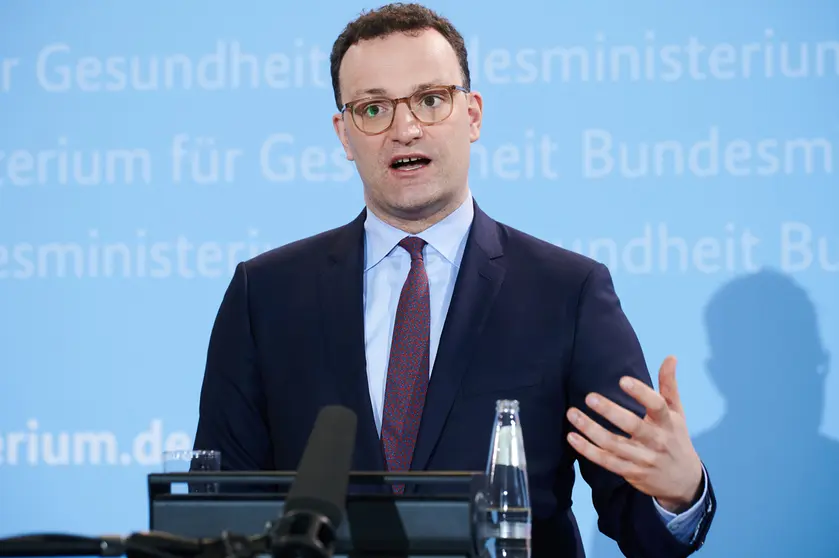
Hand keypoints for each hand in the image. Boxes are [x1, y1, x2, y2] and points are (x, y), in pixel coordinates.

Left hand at [566, 356, 702, 513]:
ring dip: (590, 429)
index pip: (657, 406)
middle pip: (633, 426)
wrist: (684, 481)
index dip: (641, 393)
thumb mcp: (677, 412)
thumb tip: (670, 356)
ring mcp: (642, 459)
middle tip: (589, 397)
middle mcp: (656, 441)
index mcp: (668, 423)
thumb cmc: (676, 438)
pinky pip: (606, 461)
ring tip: (572, 413)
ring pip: (613, 444)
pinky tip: (572, 437)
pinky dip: (588, 450)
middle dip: (610, 412)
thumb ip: (669, 385)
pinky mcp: (630, 472)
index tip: (623, 380)